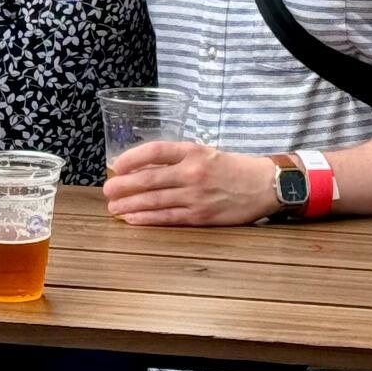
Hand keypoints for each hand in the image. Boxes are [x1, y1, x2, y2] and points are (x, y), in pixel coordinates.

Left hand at [102, 140, 279, 226]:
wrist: (264, 185)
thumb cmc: (233, 168)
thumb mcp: (205, 153)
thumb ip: (179, 158)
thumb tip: (145, 166)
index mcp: (193, 151)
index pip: (156, 151)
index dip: (132, 158)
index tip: (116, 165)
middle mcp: (193, 172)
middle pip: (150, 179)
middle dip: (124, 186)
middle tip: (106, 190)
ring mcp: (196, 196)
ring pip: (155, 200)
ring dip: (130, 205)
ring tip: (113, 208)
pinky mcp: (201, 216)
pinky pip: (168, 218)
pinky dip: (148, 219)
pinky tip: (133, 219)